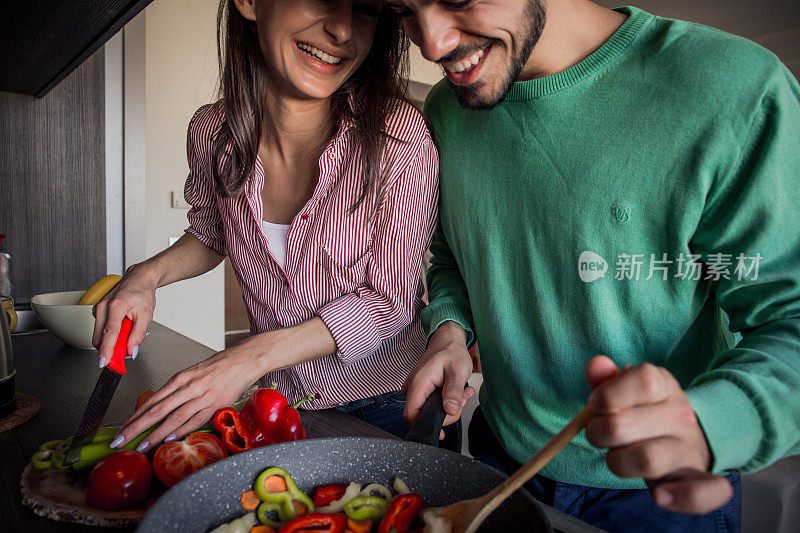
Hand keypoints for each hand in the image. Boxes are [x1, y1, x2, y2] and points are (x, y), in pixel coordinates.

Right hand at [92, 263, 158, 360]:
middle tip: (125, 347)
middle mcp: (103, 306)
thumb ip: (138, 335)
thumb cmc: (142, 294)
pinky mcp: (97, 310)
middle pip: (99, 337)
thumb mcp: (146, 315)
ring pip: (98, 334)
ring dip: (111, 339)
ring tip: (127, 329)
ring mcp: (98, 308)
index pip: (109, 333)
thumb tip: (130, 351)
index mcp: (116, 306)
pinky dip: (109, 332)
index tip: (104, 362)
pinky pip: (100, 328)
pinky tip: (121, 324)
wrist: (138, 279)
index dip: (107, 350)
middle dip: (110, 347)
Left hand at [109, 337, 266, 451]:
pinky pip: (195, 420)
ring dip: (155, 434)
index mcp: (180, 378)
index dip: (134, 416)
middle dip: (135, 427)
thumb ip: (179, 389)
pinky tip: (169, 439)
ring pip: (173, 418)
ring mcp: (202, 396)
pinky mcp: (216, 404)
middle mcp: (188, 387)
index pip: (151, 400)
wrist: (244, 360)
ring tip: (141, 446)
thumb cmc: (220, 366)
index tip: (121, 429)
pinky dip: (181, 430)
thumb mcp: (194, 373)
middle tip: (119, 440)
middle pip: (156, 410)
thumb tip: (163, 407)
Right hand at [403, 321, 474, 437]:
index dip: (425, 424)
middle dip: (446, 414)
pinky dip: (446, 402)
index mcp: (418, 383)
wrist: (448, 340)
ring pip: (429, 410)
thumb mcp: (457, 370)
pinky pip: (431, 403)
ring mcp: (416, 389)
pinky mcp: (422, 389)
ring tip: (462, 393)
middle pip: (422, 415)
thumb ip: (453, 391)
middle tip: (461, 400)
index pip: (411, 414)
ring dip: (448, 407)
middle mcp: (413, 387)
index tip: (442, 430)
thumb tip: (450, 410)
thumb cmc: (451, 351)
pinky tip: (457, 392)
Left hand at [584, 356, 732, 513]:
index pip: (642, 381)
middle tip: (600, 433)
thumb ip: (607, 379)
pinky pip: (700, 494)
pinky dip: (680, 498)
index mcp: (664, 387)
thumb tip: (596, 365)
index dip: (608, 394)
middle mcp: (681, 416)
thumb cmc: (645, 413)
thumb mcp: (627, 390)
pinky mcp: (698, 479)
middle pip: (623, 425)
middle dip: (598, 432)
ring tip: (618, 457)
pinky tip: (660, 495)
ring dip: (618, 462)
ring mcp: (690, 449)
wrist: (690, 436)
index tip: (595, 404)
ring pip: (647, 460)